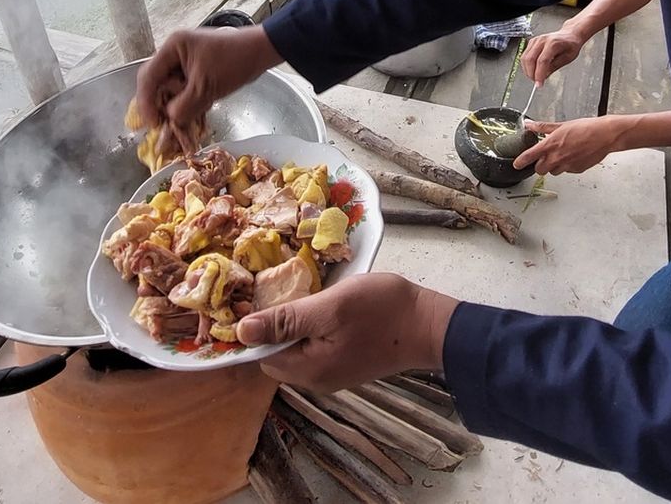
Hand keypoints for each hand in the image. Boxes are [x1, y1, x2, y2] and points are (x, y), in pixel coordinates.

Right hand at [135, 25, 280, 146]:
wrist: (261, 52)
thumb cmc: (234, 61)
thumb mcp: (206, 87)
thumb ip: (184, 106)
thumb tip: (171, 120)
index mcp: (172, 48)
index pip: (148, 76)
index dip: (146, 102)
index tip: (153, 124)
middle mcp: (175, 53)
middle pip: (157, 84)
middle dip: (160, 106)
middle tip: (163, 126)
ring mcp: (186, 63)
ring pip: (171, 90)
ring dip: (176, 107)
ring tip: (182, 123)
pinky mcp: (197, 72)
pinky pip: (185, 91)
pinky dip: (188, 105)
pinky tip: (194, 117)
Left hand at [236, 273, 457, 393]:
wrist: (429, 324)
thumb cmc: (381, 310)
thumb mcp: (330, 306)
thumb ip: (286, 320)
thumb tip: (241, 332)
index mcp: (308, 370)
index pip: (261, 356)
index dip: (254, 329)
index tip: (255, 298)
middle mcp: (316, 379)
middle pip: (276, 355)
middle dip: (273, 326)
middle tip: (281, 291)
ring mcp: (332, 373)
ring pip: (296, 350)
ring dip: (293, 325)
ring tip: (301, 295)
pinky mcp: (345, 363)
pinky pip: (314, 348)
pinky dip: (310, 329)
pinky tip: (319, 307)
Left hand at [512, 115, 626, 174]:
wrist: (604, 135)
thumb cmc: (585, 128)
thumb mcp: (561, 125)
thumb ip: (542, 127)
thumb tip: (529, 125)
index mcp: (551, 144)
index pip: (529, 156)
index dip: (521, 162)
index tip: (516, 164)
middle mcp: (557, 157)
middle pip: (540, 170)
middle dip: (540, 165)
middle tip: (544, 157)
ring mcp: (567, 165)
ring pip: (553, 172)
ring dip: (554, 166)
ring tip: (562, 155)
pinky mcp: (577, 170)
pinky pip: (567, 171)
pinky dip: (567, 165)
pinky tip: (574, 156)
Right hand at [521, 27, 585, 83]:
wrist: (569, 34)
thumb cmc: (571, 45)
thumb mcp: (567, 58)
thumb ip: (554, 67)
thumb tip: (543, 76)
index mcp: (553, 43)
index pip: (542, 61)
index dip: (539, 75)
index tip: (539, 84)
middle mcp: (542, 40)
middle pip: (530, 59)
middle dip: (531, 74)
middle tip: (536, 82)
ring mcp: (535, 40)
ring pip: (524, 58)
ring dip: (527, 70)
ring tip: (535, 76)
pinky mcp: (531, 42)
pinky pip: (525, 55)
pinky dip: (527, 65)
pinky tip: (533, 69)